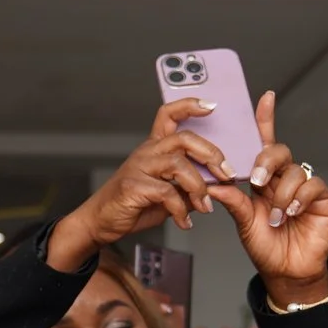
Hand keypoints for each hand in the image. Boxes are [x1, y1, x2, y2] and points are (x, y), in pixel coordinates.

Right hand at [46, 98, 232, 267]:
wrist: (101, 221)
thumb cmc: (133, 204)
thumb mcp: (167, 193)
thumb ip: (188, 186)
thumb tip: (216, 186)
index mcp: (154, 147)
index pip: (169, 114)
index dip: (190, 105)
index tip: (211, 106)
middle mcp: (147, 152)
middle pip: (183, 138)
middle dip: (211, 154)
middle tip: (226, 173)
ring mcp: (139, 167)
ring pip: (178, 164)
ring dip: (199, 187)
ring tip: (205, 205)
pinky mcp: (134, 186)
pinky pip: (167, 193)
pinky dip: (181, 210)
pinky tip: (185, 222)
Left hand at [203, 93, 327, 304]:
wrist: (286, 272)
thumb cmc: (265, 246)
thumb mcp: (244, 222)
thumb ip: (233, 201)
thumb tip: (213, 184)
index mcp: (262, 179)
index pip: (263, 144)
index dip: (265, 120)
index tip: (264, 97)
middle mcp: (283, 179)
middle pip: (278, 151)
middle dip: (266, 160)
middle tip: (257, 179)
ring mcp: (303, 188)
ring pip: (295, 170)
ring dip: (282, 192)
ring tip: (277, 215)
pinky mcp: (321, 199)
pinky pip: (313, 185)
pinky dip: (300, 198)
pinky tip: (293, 212)